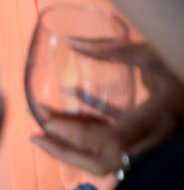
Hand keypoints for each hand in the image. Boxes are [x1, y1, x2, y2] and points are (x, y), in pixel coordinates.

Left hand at [30, 43, 183, 175]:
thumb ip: (112, 49)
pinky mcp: (143, 133)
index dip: (78, 135)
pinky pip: (111, 138)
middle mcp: (149, 137)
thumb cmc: (181, 67)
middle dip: (66, 153)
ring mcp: (145, 139)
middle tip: (36, 136)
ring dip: (71, 141)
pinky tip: (69, 104)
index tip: (49, 121)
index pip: (112, 140)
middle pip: (103, 163)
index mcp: (154, 119)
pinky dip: (87, 126)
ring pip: (104, 155)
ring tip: (44, 119)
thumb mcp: (150, 54)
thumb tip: (72, 43)